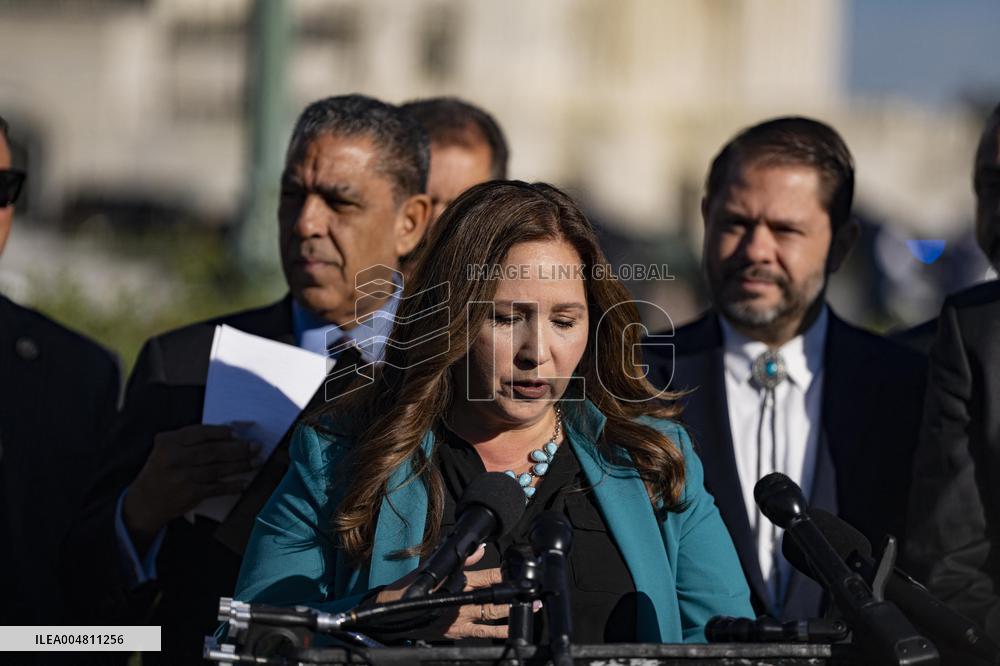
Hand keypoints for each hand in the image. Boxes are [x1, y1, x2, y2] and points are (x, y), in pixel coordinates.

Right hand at [123, 424, 261, 552]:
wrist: (145, 501)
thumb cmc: (162, 470)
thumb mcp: (167, 449)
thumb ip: (189, 441)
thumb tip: (228, 435)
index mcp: (168, 442)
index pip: (200, 433)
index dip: (221, 432)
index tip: (237, 433)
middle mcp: (174, 458)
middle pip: (213, 451)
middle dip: (238, 449)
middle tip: (255, 446)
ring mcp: (182, 477)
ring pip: (218, 468)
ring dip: (240, 465)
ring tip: (255, 462)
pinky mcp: (190, 493)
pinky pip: (217, 487)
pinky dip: (232, 485)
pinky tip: (244, 483)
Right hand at [375, 545, 538, 639]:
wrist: (392, 612)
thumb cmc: (410, 588)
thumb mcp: (433, 567)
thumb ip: (460, 559)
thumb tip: (479, 548)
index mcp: (456, 582)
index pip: (487, 577)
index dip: (505, 575)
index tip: (521, 572)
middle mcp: (460, 602)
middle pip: (495, 599)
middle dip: (516, 597)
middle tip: (535, 595)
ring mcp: (459, 619)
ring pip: (492, 618)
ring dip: (513, 615)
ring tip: (531, 610)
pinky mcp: (456, 632)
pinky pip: (481, 633)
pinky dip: (497, 632)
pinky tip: (510, 631)